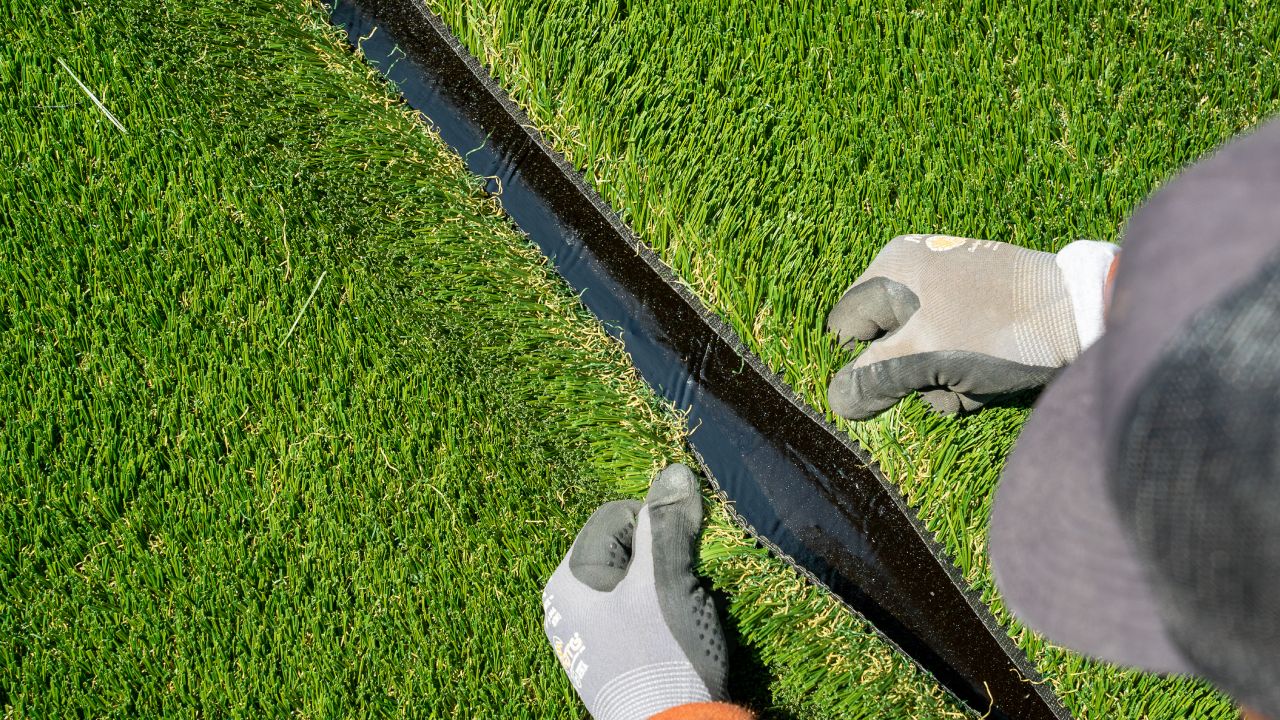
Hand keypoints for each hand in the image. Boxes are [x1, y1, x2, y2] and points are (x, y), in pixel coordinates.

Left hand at [542, 464, 727, 719]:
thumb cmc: (659, 655)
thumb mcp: (664, 581)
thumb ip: (665, 524)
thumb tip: (673, 472)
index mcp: (567, 579)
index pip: (615, 516)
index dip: (656, 526)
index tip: (680, 556)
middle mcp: (567, 604)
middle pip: (626, 550)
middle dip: (663, 561)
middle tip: (684, 592)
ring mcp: (587, 634)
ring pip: (638, 584)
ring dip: (667, 590)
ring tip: (681, 620)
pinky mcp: (610, 658)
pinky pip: (638, 617)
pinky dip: (662, 619)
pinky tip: (675, 641)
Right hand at [826, 234, 1116, 419]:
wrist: (1087, 314)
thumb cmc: (998, 330)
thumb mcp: (925, 358)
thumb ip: (871, 378)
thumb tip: (838, 402)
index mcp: (893, 266)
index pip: (846, 326)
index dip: (864, 358)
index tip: (898, 374)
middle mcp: (918, 269)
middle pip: (886, 342)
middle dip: (910, 373)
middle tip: (943, 377)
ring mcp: (953, 286)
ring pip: (922, 352)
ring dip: (941, 380)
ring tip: (976, 380)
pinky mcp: (985, 306)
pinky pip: (955, 348)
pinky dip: (967, 370)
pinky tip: (994, 374)